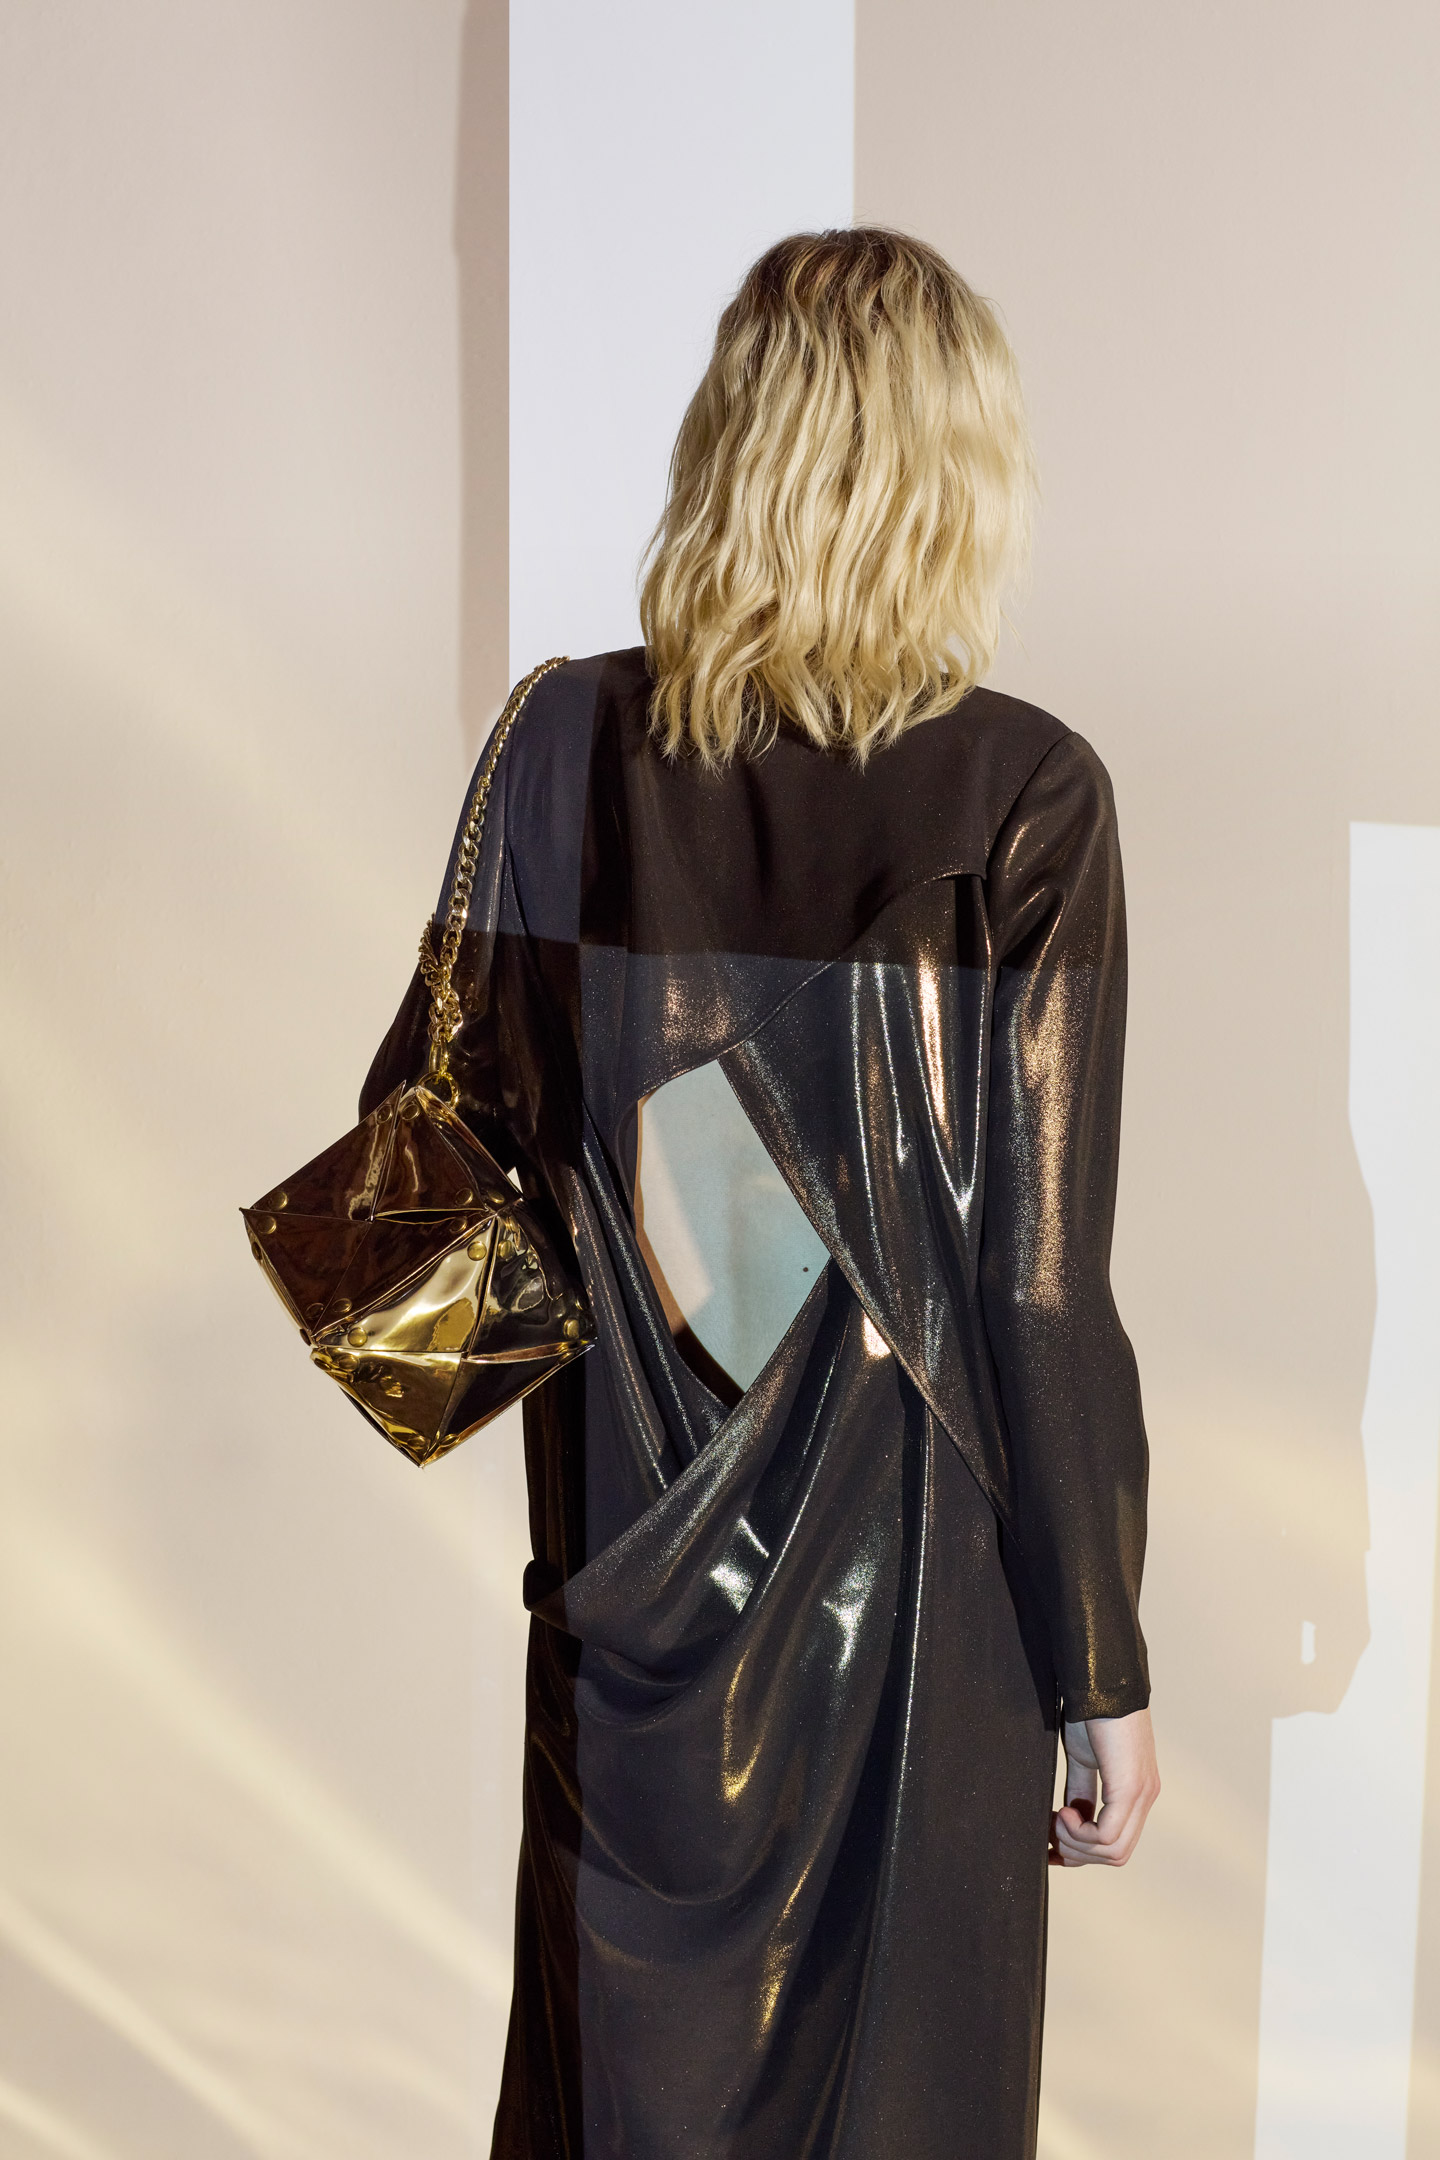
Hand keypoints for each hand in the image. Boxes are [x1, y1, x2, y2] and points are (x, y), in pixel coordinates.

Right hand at [1050, 1706, 1159, 1867]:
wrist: (1100, 1683)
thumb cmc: (1091, 1713)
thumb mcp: (1083, 1759)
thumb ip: (1081, 1791)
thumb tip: (1069, 1820)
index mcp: (1137, 1792)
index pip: (1117, 1844)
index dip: (1083, 1853)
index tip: (1053, 1846)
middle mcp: (1145, 1797)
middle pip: (1116, 1855)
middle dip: (1077, 1852)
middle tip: (1050, 1832)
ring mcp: (1141, 1794)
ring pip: (1113, 1851)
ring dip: (1076, 1843)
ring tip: (1056, 1818)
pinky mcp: (1130, 1788)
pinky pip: (1107, 1835)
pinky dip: (1080, 1832)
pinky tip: (1063, 1812)